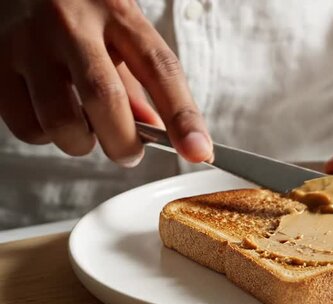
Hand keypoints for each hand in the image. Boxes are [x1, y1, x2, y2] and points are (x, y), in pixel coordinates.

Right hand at [0, 0, 212, 165]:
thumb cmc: (79, 8)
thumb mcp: (119, 31)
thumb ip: (138, 82)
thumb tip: (157, 132)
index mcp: (116, 11)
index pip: (160, 70)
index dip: (183, 117)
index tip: (199, 151)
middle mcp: (70, 22)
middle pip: (105, 100)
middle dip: (124, 143)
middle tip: (129, 151)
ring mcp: (28, 41)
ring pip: (61, 122)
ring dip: (82, 143)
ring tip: (85, 128)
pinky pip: (25, 125)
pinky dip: (45, 135)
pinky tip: (51, 113)